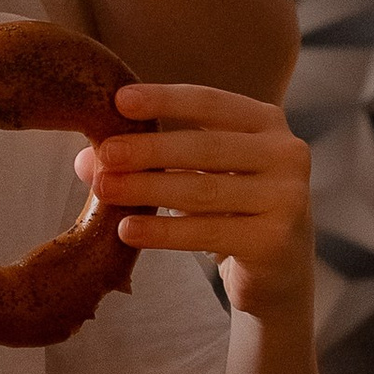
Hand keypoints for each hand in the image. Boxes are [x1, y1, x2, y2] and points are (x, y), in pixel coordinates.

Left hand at [76, 82, 314, 320]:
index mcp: (267, 123)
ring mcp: (288, 198)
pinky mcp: (276, 241)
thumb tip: (86, 160)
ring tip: (103, 190)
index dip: (165, 99)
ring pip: (203, 190)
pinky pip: (208, 231)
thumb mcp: (198, 175)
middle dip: (148, 150)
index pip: (210, 102)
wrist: (278, 274)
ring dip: (148, 189)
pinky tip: (127, 230)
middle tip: (103, 154)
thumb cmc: (230, 210)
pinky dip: (163, 231)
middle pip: (205, 147)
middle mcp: (287, 154)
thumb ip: (153, 161)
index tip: (120, 101)